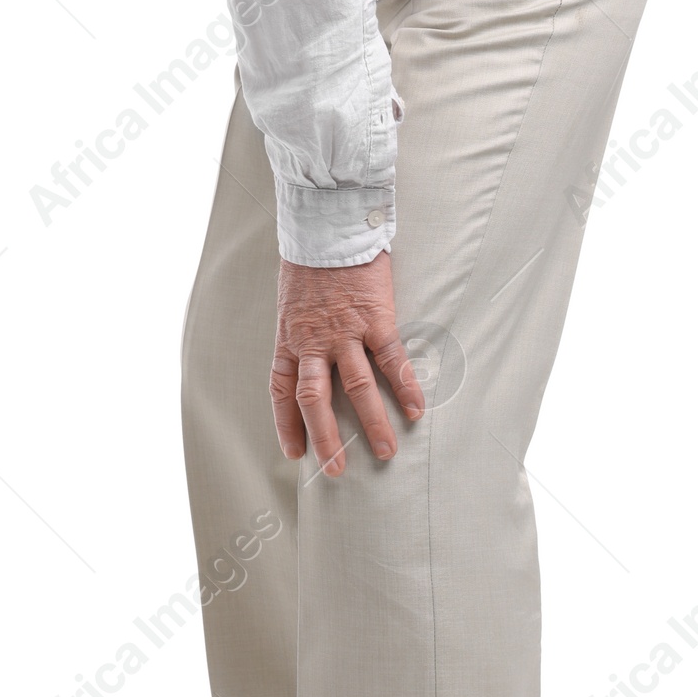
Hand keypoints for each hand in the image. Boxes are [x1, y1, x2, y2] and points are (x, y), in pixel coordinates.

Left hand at [270, 250, 423, 477]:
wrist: (328, 226)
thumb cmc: (310, 262)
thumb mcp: (292, 302)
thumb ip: (300, 333)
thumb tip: (310, 357)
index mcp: (290, 339)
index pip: (282, 390)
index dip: (286, 424)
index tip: (295, 452)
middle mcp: (314, 342)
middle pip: (315, 400)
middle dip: (327, 438)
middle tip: (337, 470)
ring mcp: (345, 332)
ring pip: (356, 388)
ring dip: (372, 423)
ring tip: (386, 452)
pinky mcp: (375, 318)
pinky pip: (391, 359)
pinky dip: (404, 387)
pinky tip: (415, 410)